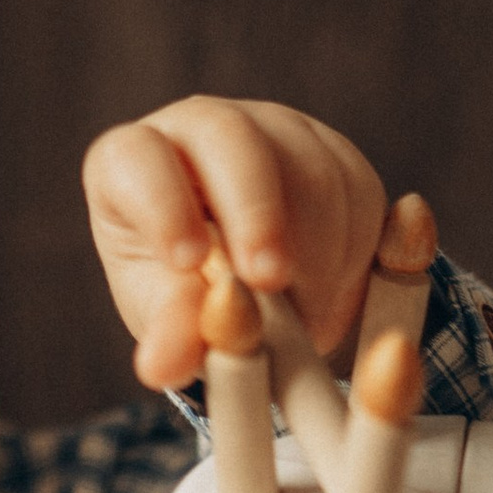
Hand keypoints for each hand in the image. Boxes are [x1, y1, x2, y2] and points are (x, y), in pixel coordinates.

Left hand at [83, 97, 388, 388]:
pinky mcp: (333, 149)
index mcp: (133, 161)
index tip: (189, 262)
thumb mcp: (170, 320)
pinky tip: (332, 292)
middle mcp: (200, 127)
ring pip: (311, 166)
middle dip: (258, 214)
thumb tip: (163, 365)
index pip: (138, 156)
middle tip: (271, 282)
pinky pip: (359, 188)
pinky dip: (355, 249)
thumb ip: (171, 334)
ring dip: (317, 250)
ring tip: (303, 320)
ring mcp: (272, 129)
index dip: (164, 202)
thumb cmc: (185, 295)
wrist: (249, 294)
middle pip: (232, 139)